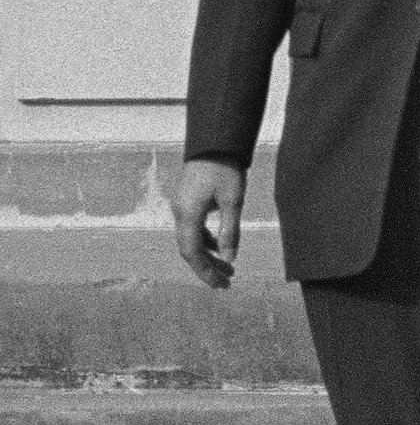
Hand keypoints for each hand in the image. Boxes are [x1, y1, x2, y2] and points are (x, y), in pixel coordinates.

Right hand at [172, 159, 245, 288]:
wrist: (214, 140)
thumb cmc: (225, 168)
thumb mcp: (233, 200)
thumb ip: (230, 230)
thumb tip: (229, 258)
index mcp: (188, 215)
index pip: (192, 252)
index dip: (205, 271)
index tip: (219, 284)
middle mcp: (180, 213)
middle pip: (190, 249)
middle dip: (206, 267)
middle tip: (225, 281)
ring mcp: (182, 206)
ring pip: (191, 239)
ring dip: (207, 254)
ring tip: (226, 267)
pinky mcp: (188, 200)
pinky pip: (193, 227)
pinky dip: (206, 239)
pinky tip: (220, 245)